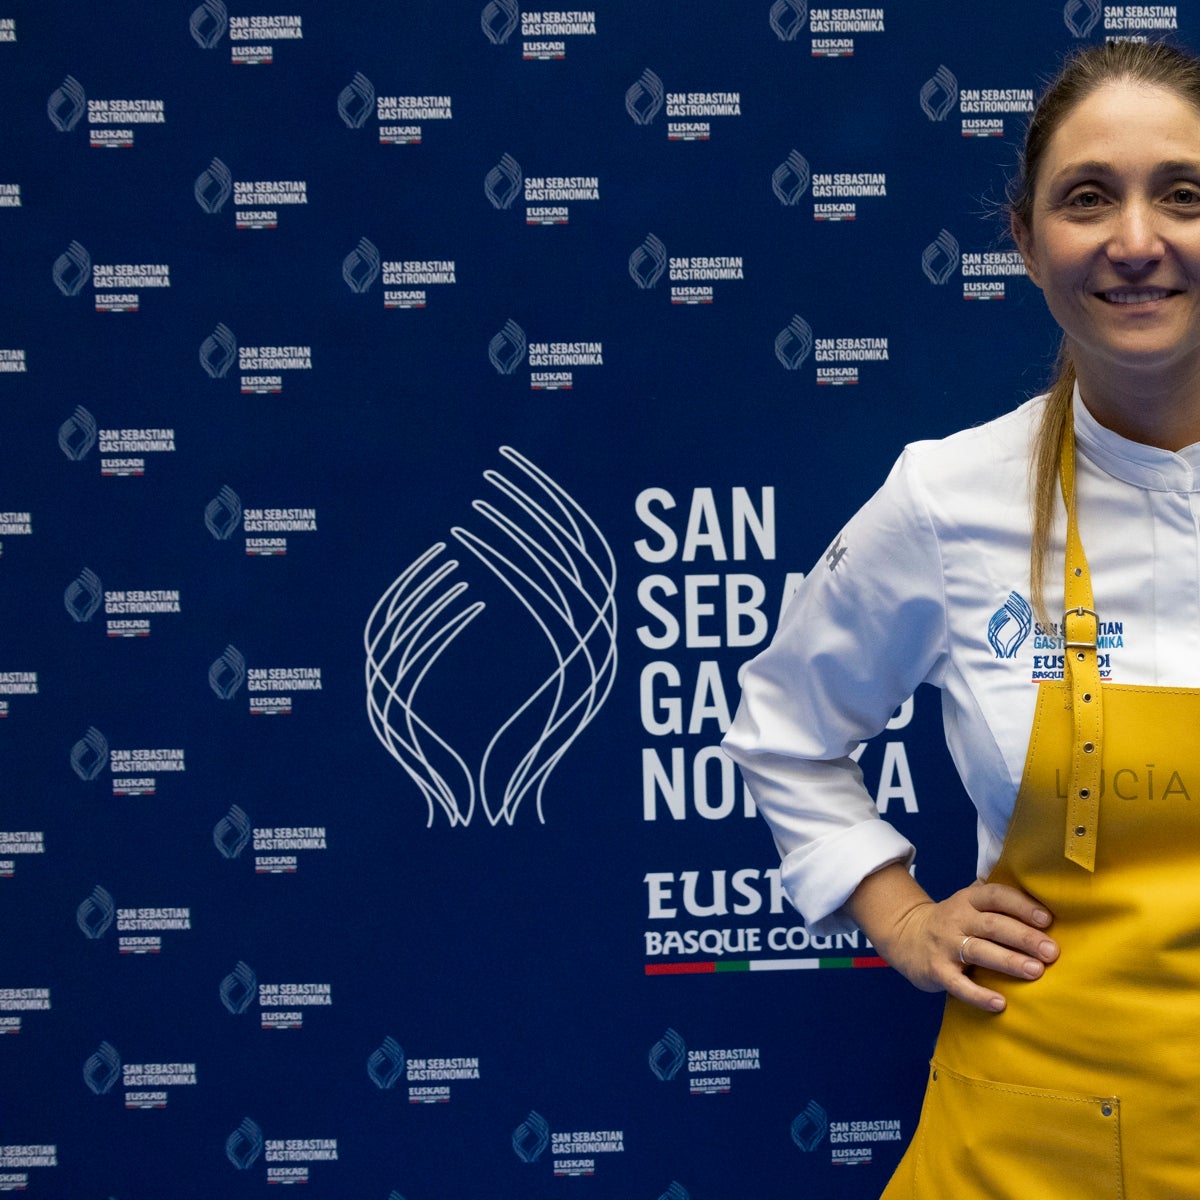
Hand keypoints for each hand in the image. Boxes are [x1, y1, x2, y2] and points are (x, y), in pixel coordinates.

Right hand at [847, 864, 1058, 1012]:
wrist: (905, 935)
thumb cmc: (952, 921)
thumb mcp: (967, 901)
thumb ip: (995, 896)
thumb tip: (1038, 888)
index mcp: (968, 900)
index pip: (995, 896)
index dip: (1020, 905)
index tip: (1046, 919)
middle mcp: (956, 919)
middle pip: (991, 925)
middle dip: (1023, 937)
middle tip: (1051, 951)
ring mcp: (945, 945)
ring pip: (978, 952)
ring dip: (1008, 961)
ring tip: (1035, 971)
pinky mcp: (937, 970)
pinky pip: (958, 984)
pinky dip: (978, 994)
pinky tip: (1000, 1003)